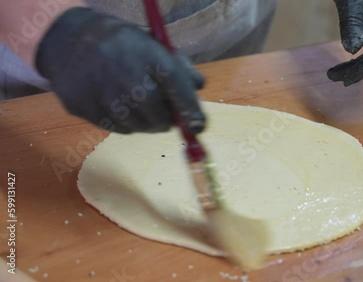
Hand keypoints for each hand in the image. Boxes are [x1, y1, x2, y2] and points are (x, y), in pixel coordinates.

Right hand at [36, 7, 204, 133]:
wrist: (69, 40)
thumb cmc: (121, 45)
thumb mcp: (153, 45)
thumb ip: (179, 66)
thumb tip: (198, 87)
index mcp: (148, 54)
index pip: (177, 87)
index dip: (191, 111)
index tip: (199, 127)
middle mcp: (126, 75)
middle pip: (158, 117)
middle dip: (165, 120)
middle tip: (163, 114)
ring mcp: (102, 94)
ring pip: (138, 127)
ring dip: (145, 122)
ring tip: (136, 104)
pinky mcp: (84, 108)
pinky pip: (117, 129)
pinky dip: (124, 123)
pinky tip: (118, 105)